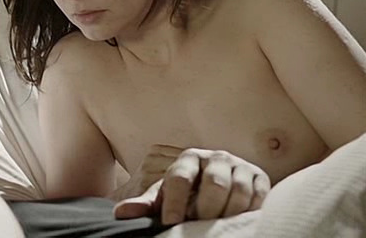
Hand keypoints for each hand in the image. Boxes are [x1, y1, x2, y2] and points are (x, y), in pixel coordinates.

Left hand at [113, 148, 270, 224]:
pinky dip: (247, 212)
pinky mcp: (260, 177)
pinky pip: (258, 197)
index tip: (170, 223)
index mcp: (188, 158)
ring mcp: (240, 166)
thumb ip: (145, 205)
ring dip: (226, 213)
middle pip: (214, 184)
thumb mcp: (165, 198)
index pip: (181, 178)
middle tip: (198, 225)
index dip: (175, 203)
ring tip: (215, 226)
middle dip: (205, 210)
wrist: (217, 189)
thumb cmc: (186, 195)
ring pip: (238, 191)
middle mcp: (216, 157)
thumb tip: (121, 213)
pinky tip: (235, 221)